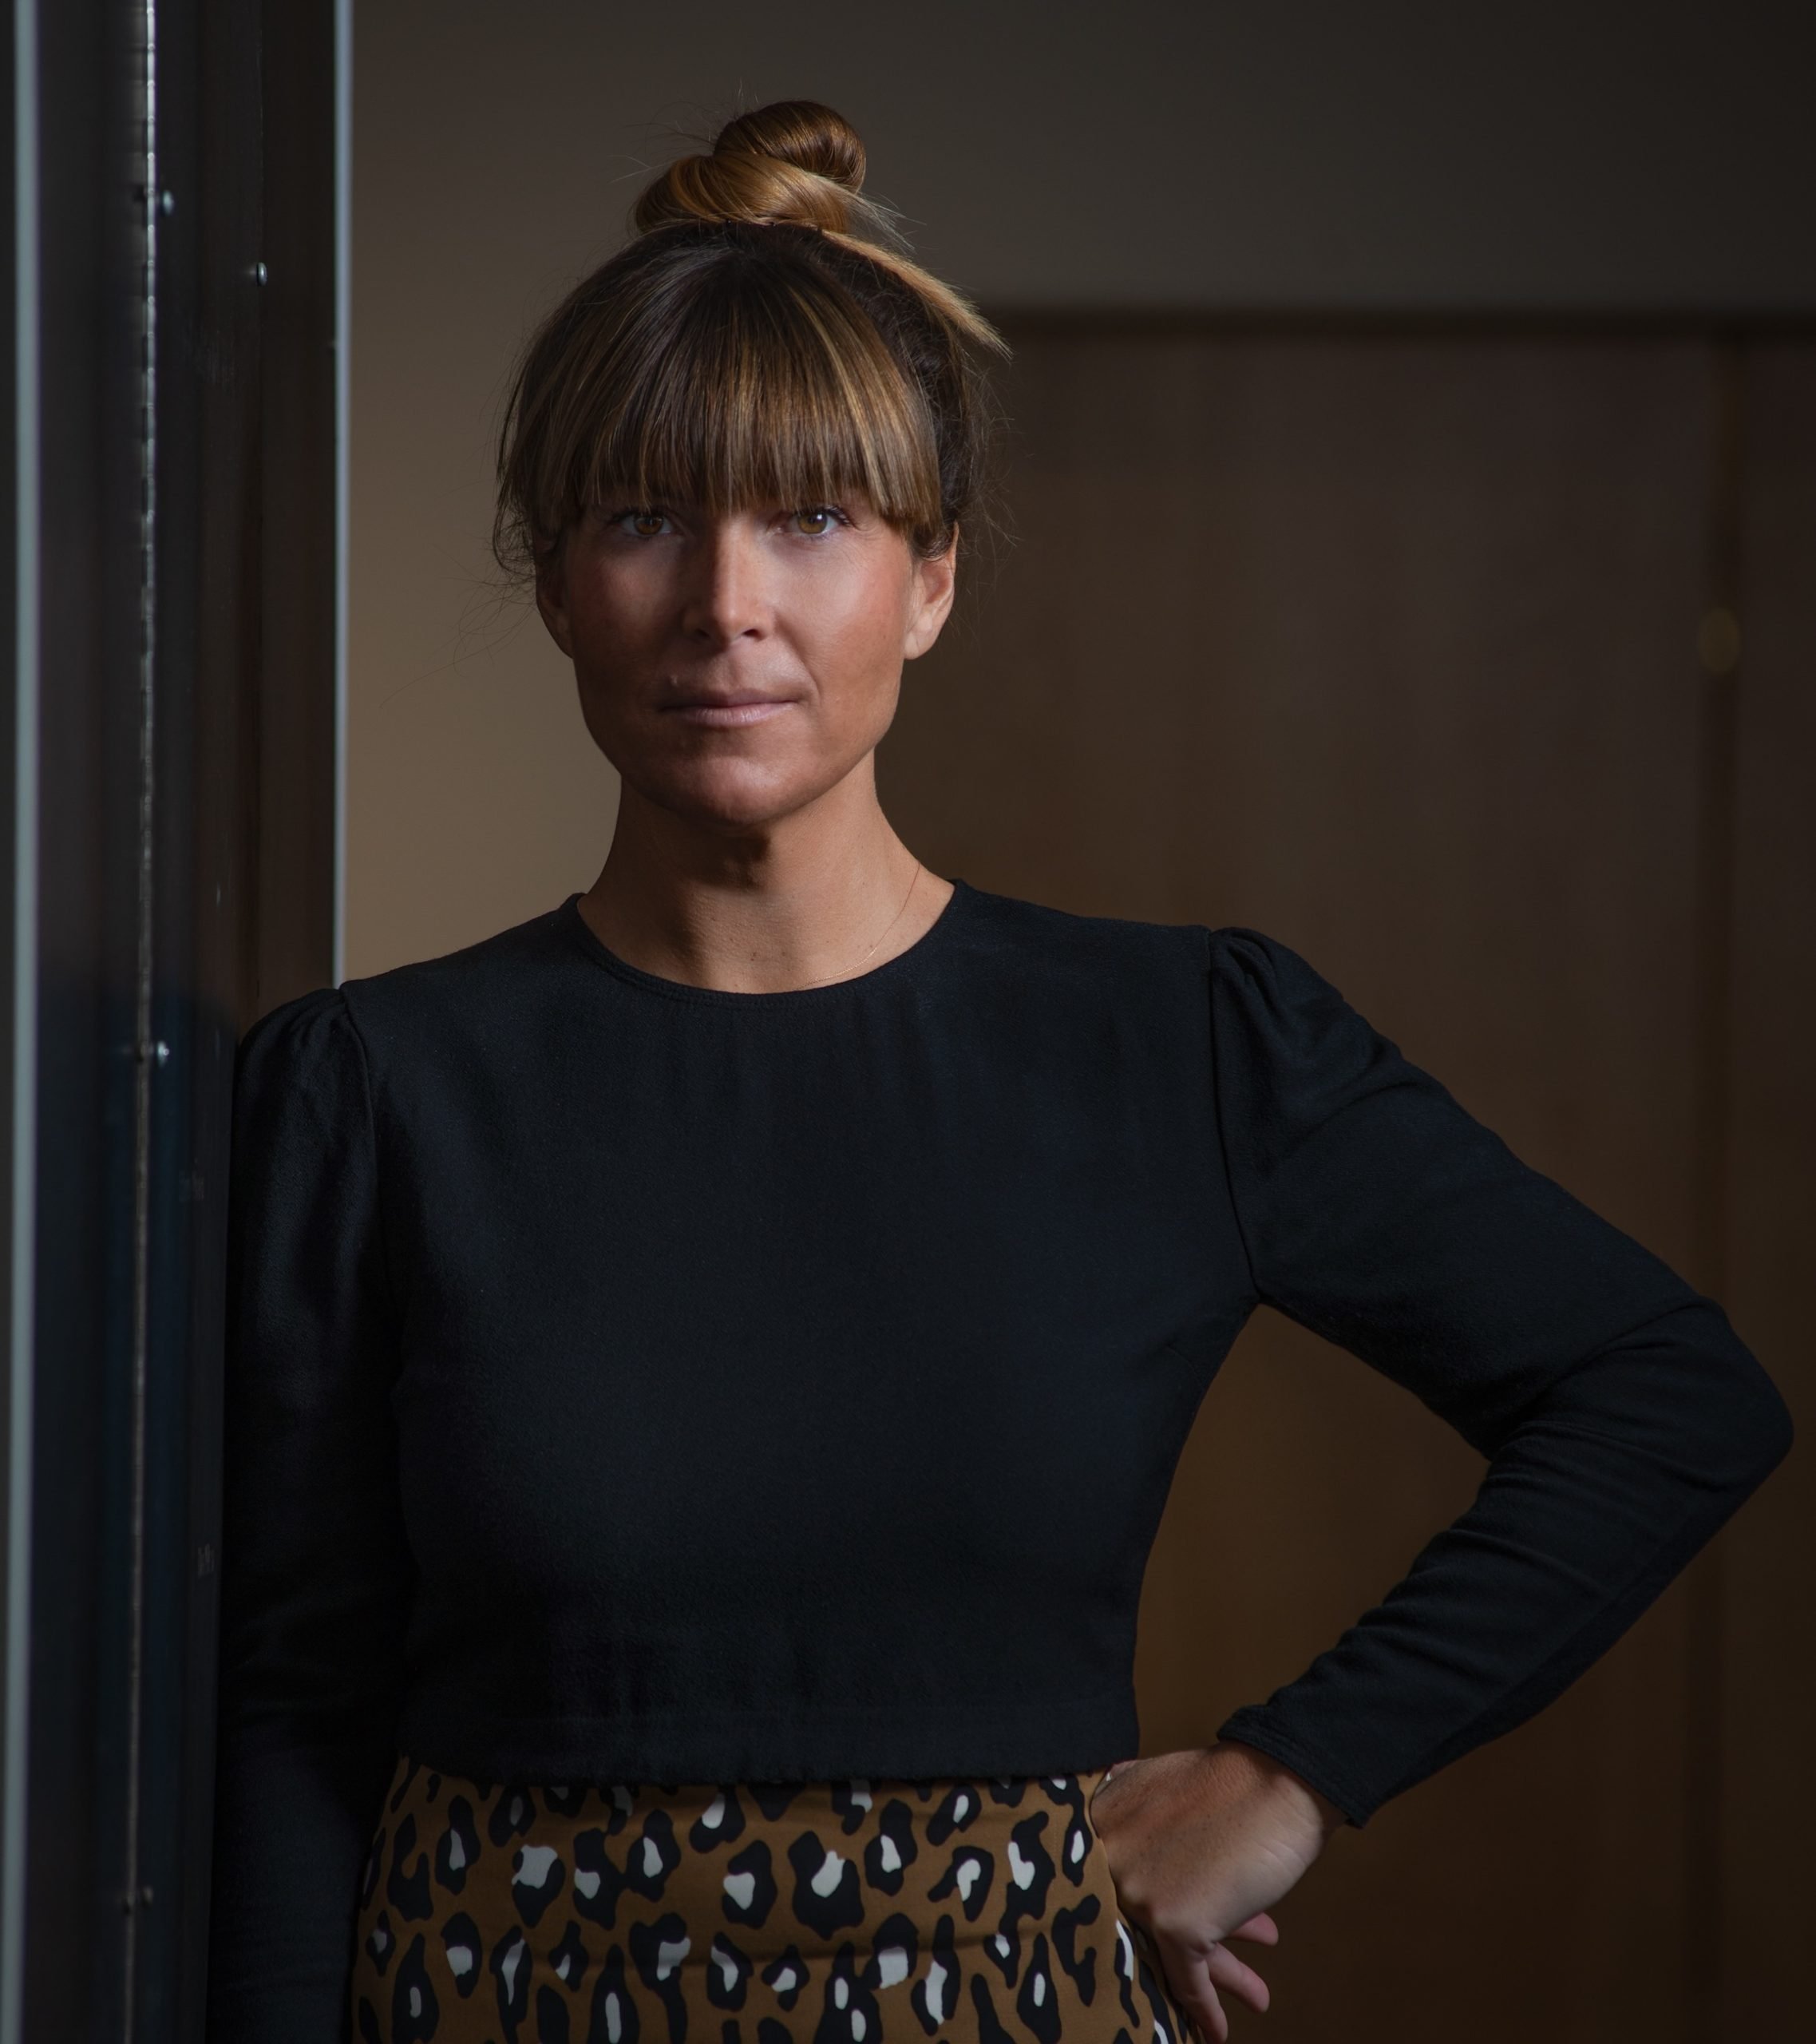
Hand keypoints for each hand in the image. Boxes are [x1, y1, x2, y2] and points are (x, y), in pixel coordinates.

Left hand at [1087, 1740, 1345, 2041]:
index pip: (1106, 1881)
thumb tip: (1135, 1857)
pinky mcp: (1173, 1921)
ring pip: (1167, 1950)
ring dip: (1216, 1974)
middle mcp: (1109, 1855)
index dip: (1134, 1916)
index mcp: (1102, 1816)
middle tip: (1207, 1961)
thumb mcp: (1165, 1787)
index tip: (1153, 1941)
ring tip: (1252, 1993)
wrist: (1285, 1781)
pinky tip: (1217, 2029)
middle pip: (1140, 1919)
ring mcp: (1138, 1890)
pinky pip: (1187, 1977)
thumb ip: (1138, 1818)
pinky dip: (1205, 2006)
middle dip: (1185, 1945)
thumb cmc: (1238, 1782)